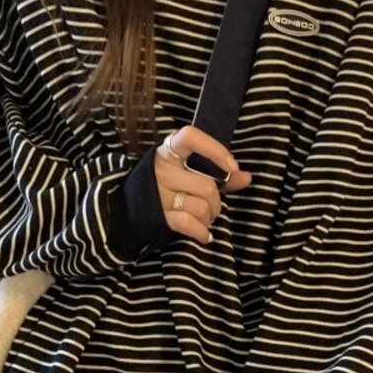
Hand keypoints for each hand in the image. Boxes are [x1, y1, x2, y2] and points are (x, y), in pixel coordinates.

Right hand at [155, 125, 252, 243]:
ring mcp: (158, 194)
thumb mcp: (186, 174)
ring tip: (203, 219)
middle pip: (207, 187)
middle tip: (212, 207)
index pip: (190, 137)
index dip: (215, 149)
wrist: (126, 211)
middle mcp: (162, 170)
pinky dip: (202, 232)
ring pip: (201, 207)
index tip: (232, 167)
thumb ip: (218, 175)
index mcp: (168, 152)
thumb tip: (246, 177)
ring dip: (209, 218)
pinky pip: (189, 224)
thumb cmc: (165, 189)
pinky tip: (205, 235)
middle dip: (217, 203)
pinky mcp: (158, 216)